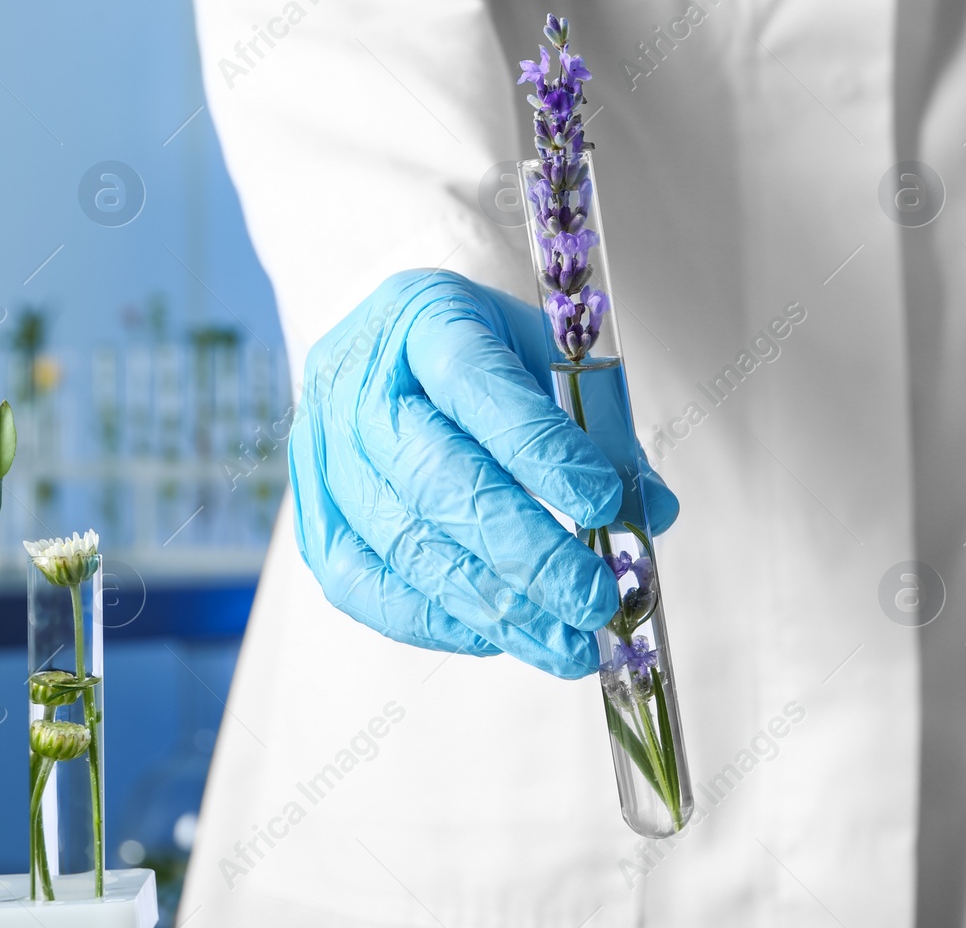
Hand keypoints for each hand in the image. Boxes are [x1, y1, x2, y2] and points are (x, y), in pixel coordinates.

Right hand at [288, 269, 678, 676]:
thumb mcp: (548, 357)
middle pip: (438, 478)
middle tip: (595, 601)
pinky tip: (499, 637)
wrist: (390, 346)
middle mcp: (357, 384)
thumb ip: (601, 428)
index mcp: (423, 318)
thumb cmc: (483, 352)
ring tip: (567, 646)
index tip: (605, 504)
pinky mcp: (312, 514)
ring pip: (405, 543)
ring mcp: (323, 452)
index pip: (477, 385)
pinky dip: (435, 622)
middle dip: (527, 552)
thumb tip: (653, 513)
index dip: (540, 450)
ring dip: (494, 606)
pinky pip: (360, 585)